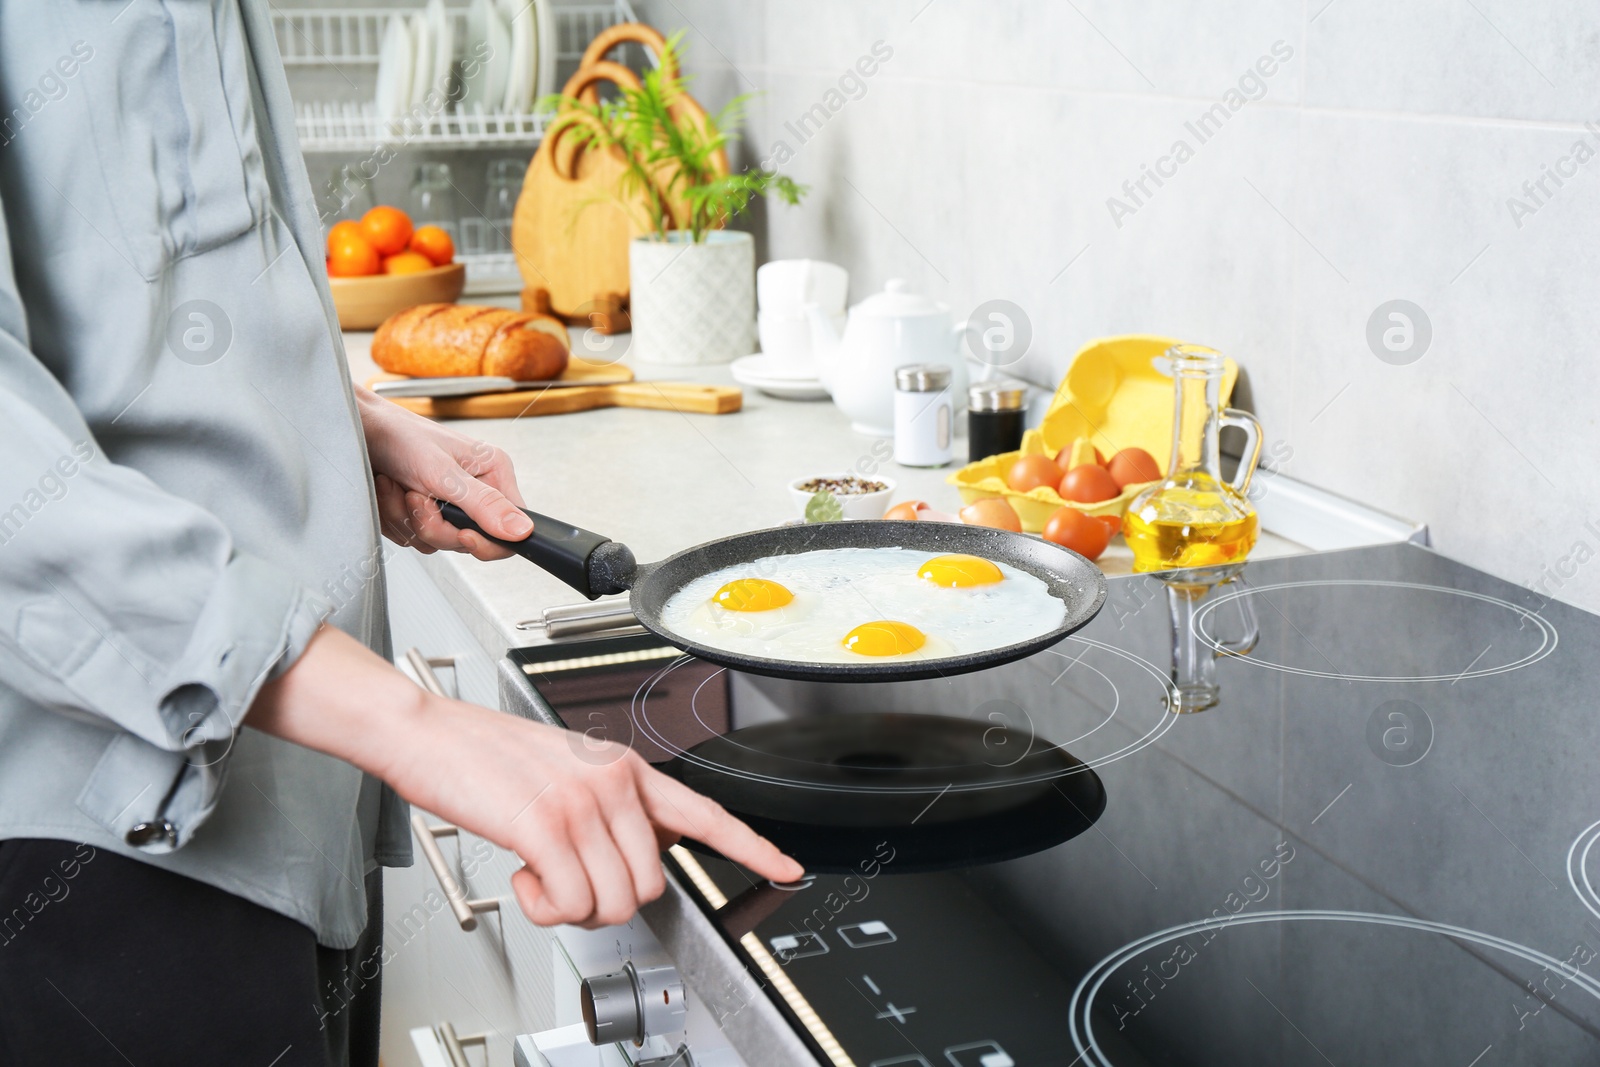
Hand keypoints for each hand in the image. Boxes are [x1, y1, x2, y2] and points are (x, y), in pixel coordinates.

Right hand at [248, 628, 804, 928]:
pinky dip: (541, 907)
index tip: (787, 867)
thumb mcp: (565, 772)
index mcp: (624, 769)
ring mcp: (583, 803)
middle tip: (562, 881)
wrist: (428, 733)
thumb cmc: (485, 757)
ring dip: (569, 906)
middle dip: (606, 899)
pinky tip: (520, 875)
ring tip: (537, 873)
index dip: (752, 847)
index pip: (705, 813)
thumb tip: (628, 860)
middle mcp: (614, 783)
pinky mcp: (546, 826)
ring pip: (614, 901)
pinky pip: (570, 903)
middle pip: (652, 884)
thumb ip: (608, 808)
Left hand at [355, 384, 532, 559]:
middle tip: (416, 496)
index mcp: (493, 475)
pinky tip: (390, 491)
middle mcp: (475, 492)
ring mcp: (447, 506)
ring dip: (407, 519)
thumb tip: (523, 531)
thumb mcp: (444, 472)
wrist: (358, 432)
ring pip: (436, 542)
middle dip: (434, 524)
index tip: (461, 534)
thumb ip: (484, 504)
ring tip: (399, 485)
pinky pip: (412, 538)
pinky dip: (394, 518)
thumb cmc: (400, 436)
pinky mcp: (422, 514)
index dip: (488, 542)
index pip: (511, 529)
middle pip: (468, 541)